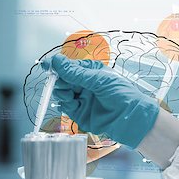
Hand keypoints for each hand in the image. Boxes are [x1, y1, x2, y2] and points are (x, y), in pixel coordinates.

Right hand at [43, 54, 159, 148]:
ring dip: (61, 92)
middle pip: (63, 79)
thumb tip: (57, 60)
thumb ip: (76, 72)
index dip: (57, 65)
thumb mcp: (98, 80)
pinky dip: (65, 103)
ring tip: (69, 94)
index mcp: (91, 71)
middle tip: (62, 83)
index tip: (47, 65)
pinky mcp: (80, 112)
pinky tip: (71, 102)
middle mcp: (85, 83)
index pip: (69, 66)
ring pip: (62, 92)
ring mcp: (82, 97)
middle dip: (59, 80)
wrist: (131, 118)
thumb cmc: (122, 94)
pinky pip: (66, 105)